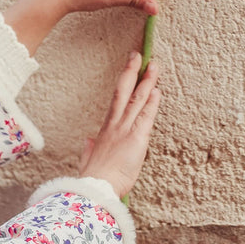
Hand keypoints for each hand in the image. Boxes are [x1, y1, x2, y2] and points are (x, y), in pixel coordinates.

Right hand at [78, 52, 160, 197]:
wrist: (96, 188)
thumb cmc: (93, 179)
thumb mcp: (88, 161)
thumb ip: (88, 150)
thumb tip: (88, 141)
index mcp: (105, 131)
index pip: (116, 102)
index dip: (123, 85)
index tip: (128, 71)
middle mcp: (114, 126)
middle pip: (123, 92)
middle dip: (132, 72)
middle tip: (139, 55)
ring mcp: (125, 130)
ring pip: (137, 100)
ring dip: (147, 81)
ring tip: (154, 66)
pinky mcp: (136, 139)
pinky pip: (146, 116)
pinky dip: (152, 103)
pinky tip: (157, 90)